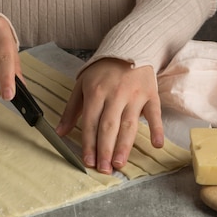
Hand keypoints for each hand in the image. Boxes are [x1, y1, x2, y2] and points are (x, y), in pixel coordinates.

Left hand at [56, 58, 163, 173]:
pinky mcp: (151, 95)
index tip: (88, 162)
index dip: (89, 144)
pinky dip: (157, 129)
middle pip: (109, 127)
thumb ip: (71, 109)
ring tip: (120, 163)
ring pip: (129, 124)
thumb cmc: (103, 70)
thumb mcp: (82, 84)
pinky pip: (155, 114)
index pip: (91, 123)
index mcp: (96, 92)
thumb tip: (60, 132)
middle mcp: (115, 94)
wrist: (130, 47)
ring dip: (124, 146)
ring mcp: (135, 95)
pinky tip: (156, 144)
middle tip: (104, 169)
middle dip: (105, 150)